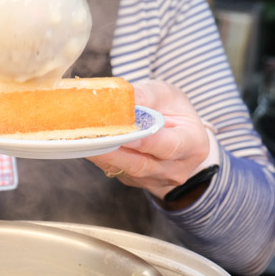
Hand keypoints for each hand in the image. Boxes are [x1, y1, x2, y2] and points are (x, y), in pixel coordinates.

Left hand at [88, 80, 213, 198]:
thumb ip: (146, 95)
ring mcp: (154, 179)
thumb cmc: (172, 109)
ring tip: (81, 139)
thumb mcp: (165, 94)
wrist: (173, 131)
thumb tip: (120, 96)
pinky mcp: (133, 181)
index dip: (146, 142)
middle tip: (91, 137)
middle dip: (114, 151)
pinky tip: (83, 144)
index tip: (125, 134)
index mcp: (193, 145)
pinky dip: (98, 158)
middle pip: (142, 164)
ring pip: (125, 170)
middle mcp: (175, 169)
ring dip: (101, 155)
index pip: (169, 147)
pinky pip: (115, 170)